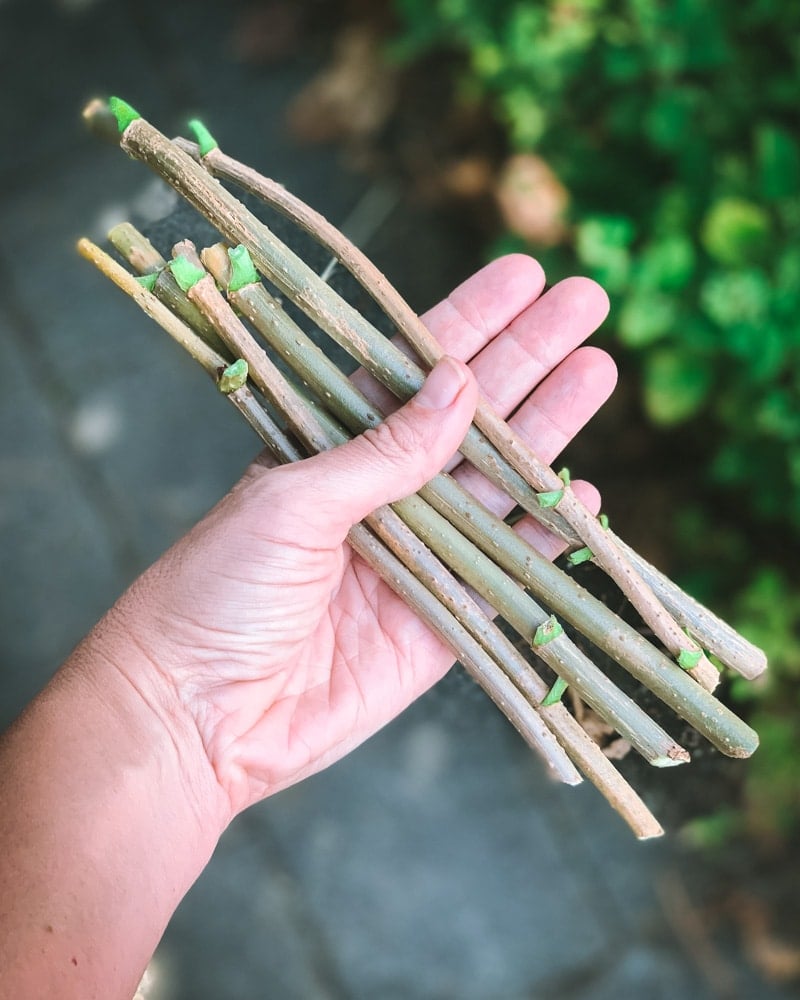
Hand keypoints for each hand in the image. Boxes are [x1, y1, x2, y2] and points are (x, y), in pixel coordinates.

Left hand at [101, 255, 614, 819]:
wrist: (194, 719)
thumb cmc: (216, 593)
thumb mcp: (291, 503)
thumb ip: (383, 453)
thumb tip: (460, 386)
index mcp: (330, 451)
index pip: (412, 372)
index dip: (469, 322)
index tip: (523, 277)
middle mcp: (379, 496)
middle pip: (468, 418)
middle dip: (527, 359)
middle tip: (587, 303)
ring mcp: (414, 558)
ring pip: (495, 485)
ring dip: (546, 432)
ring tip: (597, 370)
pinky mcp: (438, 626)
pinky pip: (503, 572)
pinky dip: (542, 536)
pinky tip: (580, 495)